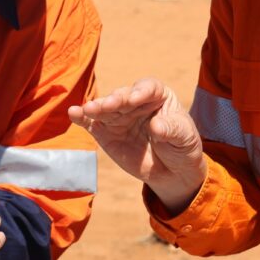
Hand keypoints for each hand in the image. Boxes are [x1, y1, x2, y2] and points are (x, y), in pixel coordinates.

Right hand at [68, 77, 207, 214]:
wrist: (172, 172)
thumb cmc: (182, 147)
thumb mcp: (185, 137)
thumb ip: (171, 129)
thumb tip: (156, 126)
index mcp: (157, 96)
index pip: (148, 88)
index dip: (141, 91)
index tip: (135, 99)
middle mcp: (135, 101)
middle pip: (123, 96)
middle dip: (115, 100)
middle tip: (108, 104)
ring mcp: (119, 116)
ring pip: (105, 108)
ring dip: (96, 107)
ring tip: (87, 109)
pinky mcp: (106, 133)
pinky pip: (92, 123)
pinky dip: (82, 118)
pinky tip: (74, 113)